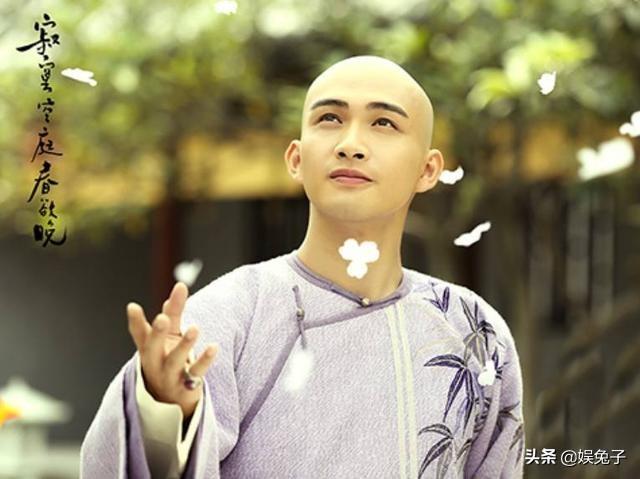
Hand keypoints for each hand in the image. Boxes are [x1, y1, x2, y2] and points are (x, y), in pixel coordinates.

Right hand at [126, 282, 217, 417]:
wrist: (170, 402)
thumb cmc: (167, 360)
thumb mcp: (170, 337)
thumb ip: (174, 313)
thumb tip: (180, 286)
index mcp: (148, 348)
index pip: (139, 334)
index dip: (135, 321)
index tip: (133, 306)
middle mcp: (155, 362)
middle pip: (153, 347)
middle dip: (157, 333)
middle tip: (162, 318)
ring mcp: (169, 376)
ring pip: (174, 361)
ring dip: (184, 345)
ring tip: (194, 328)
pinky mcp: (186, 386)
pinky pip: (196, 373)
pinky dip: (204, 360)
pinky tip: (214, 347)